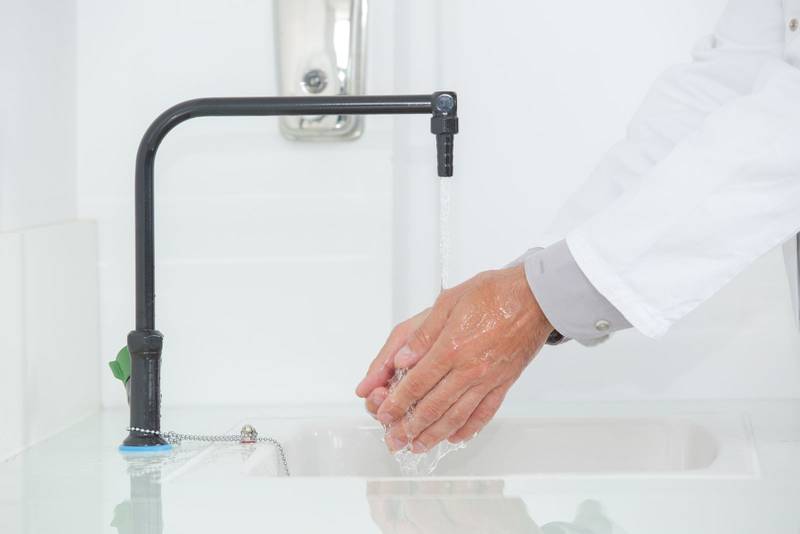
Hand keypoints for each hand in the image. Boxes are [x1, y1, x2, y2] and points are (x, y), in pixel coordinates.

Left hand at [356, 265, 551, 451]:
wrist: (537, 298)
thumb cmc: (494, 293)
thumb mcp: (448, 302)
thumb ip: (423, 335)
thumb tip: (401, 360)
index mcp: (450, 348)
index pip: (416, 384)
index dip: (396, 403)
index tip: (384, 414)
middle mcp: (468, 370)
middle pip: (433, 407)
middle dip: (409, 427)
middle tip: (394, 440)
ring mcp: (487, 380)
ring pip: (456, 416)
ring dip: (434, 435)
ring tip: (418, 446)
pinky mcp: (504, 383)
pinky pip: (484, 413)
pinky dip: (469, 429)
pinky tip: (456, 437)